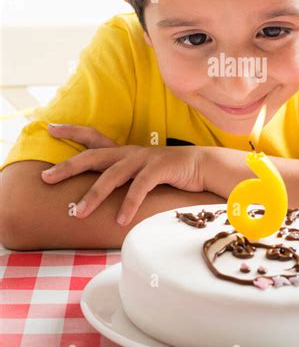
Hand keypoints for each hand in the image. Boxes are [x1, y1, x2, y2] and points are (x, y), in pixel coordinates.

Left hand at [41, 124, 206, 224]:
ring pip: (112, 176)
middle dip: (68, 166)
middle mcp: (130, 152)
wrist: (204, 165)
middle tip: (46, 177)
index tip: (51, 127)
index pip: (94, 137)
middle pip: (93, 157)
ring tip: (79, 213)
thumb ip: (125, 180)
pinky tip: (121, 220)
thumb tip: (103, 194)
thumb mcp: (143, 172)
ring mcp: (144, 159)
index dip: (73, 131)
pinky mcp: (159, 168)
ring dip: (94, 195)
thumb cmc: (171, 172)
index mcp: (124, 151)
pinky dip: (129, 204)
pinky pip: (140, 187)